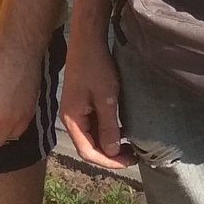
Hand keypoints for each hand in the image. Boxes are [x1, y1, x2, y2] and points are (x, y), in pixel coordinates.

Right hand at [57, 38, 127, 168]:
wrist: (87, 41)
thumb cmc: (96, 67)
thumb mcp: (106, 98)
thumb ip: (109, 126)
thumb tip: (113, 151)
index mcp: (72, 120)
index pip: (87, 152)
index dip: (108, 161)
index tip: (128, 162)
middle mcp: (70, 119)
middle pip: (88, 147)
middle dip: (110, 156)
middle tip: (133, 157)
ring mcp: (75, 111)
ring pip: (91, 137)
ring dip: (109, 145)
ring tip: (130, 148)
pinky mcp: (81, 104)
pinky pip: (92, 126)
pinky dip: (106, 133)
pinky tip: (121, 132)